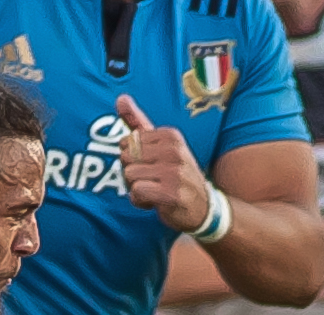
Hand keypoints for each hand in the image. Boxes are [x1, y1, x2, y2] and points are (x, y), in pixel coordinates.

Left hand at [116, 95, 209, 233]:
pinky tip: (156, 202)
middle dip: (132, 174)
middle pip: (125, 158)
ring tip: (156, 190)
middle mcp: (173, 150)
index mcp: (170, 135)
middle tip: (153, 180)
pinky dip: (140, 201)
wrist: (203, 207)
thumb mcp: (160, 146)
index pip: (126, 143)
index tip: (152, 166)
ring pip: (129, 176)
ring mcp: (174, 171)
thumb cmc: (176, 175)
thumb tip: (120, 97)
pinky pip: (137, 192)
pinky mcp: (172, 192)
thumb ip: (138, 122)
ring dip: (136, 189)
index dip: (132, 159)